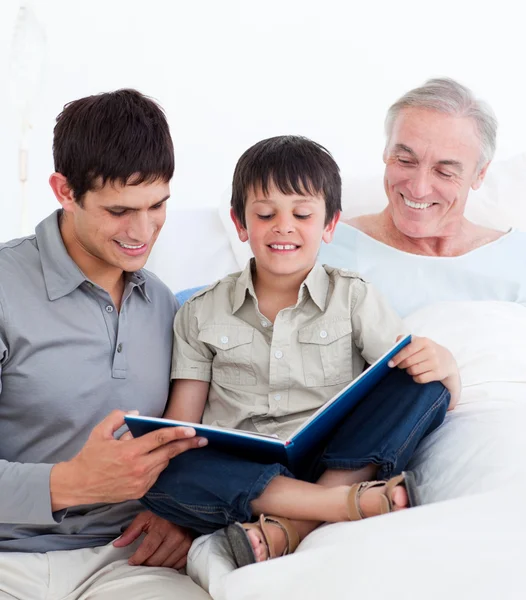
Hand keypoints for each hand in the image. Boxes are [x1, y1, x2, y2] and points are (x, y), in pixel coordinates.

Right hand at [50, 410, 207, 509]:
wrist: (79, 485)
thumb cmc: (89, 457)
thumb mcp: (100, 432)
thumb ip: (118, 418)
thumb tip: (136, 414)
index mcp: (129, 452)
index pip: (159, 439)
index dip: (177, 433)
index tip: (192, 429)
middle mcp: (138, 468)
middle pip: (169, 453)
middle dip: (187, 445)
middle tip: (203, 439)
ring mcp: (140, 482)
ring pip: (163, 464)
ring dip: (169, 455)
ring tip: (174, 446)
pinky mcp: (140, 492)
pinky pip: (156, 475)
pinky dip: (158, 466)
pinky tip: (155, 460)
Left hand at [114, 511, 192, 568]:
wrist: (183, 509)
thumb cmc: (162, 514)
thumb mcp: (145, 517)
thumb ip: (131, 531)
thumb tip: (117, 545)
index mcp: (163, 527)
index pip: (147, 549)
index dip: (137, 558)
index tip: (131, 561)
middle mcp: (176, 535)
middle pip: (156, 560)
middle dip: (145, 563)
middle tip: (140, 561)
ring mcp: (185, 542)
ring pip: (166, 565)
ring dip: (157, 566)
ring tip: (151, 560)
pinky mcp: (190, 547)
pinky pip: (177, 565)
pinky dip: (169, 565)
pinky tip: (163, 559)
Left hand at [388, 335, 460, 408]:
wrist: (447, 361)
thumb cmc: (428, 350)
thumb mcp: (419, 342)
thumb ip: (406, 340)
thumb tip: (396, 341)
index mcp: (424, 341)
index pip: (407, 350)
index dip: (397, 357)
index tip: (390, 363)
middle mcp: (431, 351)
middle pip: (408, 362)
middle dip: (402, 365)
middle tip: (400, 366)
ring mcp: (435, 363)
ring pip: (413, 371)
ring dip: (409, 371)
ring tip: (411, 369)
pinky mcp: (438, 373)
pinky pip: (420, 379)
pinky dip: (416, 378)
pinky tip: (418, 374)